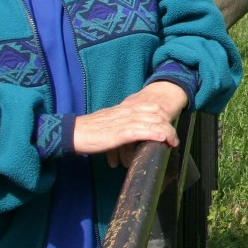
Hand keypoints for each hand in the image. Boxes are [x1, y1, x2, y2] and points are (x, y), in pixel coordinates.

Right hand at [71, 82, 188, 166]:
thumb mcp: (111, 124)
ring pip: (152, 121)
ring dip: (166, 131)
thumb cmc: (91, 131)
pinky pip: (141, 131)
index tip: (170, 128)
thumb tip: (135, 136)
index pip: (151, 106)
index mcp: (125, 108)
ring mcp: (123, 121)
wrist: (73, 133)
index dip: (164, 115)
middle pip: (156, 112)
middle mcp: (127, 111)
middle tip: (173, 138)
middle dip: (168, 124)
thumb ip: (124, 126)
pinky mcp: (119, 132)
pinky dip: (154, 133)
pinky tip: (162, 138)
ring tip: (172, 141)